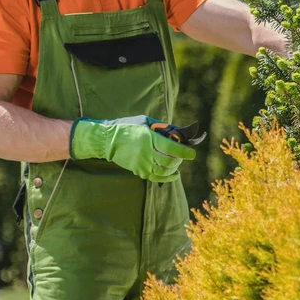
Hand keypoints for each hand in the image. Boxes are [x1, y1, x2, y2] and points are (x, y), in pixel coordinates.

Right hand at [69, 114, 195, 181]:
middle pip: (170, 162)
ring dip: (174, 169)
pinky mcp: (137, 170)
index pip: (172, 148)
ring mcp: (141, 163)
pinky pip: (155, 178)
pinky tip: (174, 175)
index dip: (185, 152)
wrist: (106, 140)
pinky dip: (167, 178)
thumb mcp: (145, 121)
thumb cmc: (128, 127)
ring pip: (164, 172)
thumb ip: (162, 127)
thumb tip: (179, 132)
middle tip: (183, 156)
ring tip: (177, 165)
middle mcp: (146, 152)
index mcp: (149, 138)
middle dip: (180, 160)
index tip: (192, 154)